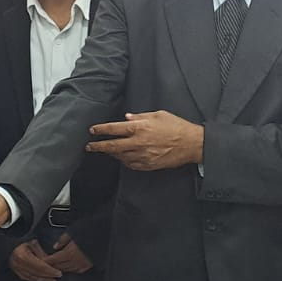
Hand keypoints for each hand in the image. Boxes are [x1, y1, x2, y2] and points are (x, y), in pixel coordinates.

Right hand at [8, 239, 60, 280]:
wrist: (9, 245)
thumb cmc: (22, 242)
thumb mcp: (32, 243)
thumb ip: (41, 253)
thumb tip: (50, 262)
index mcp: (23, 256)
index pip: (40, 266)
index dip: (50, 270)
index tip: (59, 272)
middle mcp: (18, 264)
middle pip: (37, 273)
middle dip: (48, 275)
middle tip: (58, 276)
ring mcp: (16, 269)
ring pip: (32, 277)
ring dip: (43, 280)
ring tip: (53, 280)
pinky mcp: (16, 272)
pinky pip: (28, 278)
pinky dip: (36, 279)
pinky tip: (43, 280)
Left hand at [44, 232, 93, 274]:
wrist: (105, 234)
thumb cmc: (90, 230)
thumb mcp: (73, 231)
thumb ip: (62, 240)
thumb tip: (55, 246)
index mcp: (70, 253)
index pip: (53, 260)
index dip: (46, 261)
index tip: (41, 260)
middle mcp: (75, 261)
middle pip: (58, 267)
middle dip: (51, 266)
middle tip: (46, 263)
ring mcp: (83, 264)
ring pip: (67, 270)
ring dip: (60, 268)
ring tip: (55, 265)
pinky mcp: (89, 265)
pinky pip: (76, 270)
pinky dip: (70, 269)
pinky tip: (69, 266)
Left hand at [86, 111, 203, 170]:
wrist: (191, 144)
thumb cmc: (177, 126)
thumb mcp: (158, 115)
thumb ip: (140, 117)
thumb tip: (126, 118)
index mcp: (140, 128)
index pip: (114, 129)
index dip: (101, 130)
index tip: (92, 130)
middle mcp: (138, 142)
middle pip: (112, 146)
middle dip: (98, 146)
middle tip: (89, 146)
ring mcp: (142, 155)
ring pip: (120, 157)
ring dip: (110, 154)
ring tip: (105, 151)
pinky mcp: (148, 165)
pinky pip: (130, 165)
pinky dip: (123, 161)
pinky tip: (121, 158)